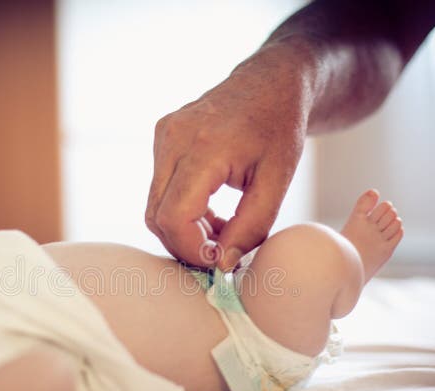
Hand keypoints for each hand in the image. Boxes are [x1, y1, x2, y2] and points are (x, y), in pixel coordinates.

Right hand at [146, 44, 310, 270]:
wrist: (271, 82)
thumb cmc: (280, 128)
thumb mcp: (278, 182)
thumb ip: (251, 227)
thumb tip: (222, 264)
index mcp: (205, 147)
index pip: (175, 217)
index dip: (192, 249)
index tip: (220, 260)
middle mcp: (174, 138)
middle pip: (157, 216)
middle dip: (186, 244)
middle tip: (222, 251)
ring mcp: (163, 136)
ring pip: (154, 206)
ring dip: (184, 229)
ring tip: (221, 229)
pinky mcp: (161, 138)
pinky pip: (159, 191)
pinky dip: (180, 211)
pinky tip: (210, 212)